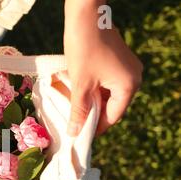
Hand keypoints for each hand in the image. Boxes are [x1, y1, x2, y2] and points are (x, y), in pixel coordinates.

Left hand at [64, 1, 142, 135]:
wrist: (86, 16)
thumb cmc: (84, 49)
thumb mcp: (80, 84)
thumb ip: (79, 110)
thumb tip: (75, 132)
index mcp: (129, 85)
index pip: (113, 116)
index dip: (95, 127)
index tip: (80, 135)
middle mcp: (133, 77)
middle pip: (111, 105)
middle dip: (92, 113)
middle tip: (74, 123)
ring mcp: (127, 68)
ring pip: (107, 94)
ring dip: (90, 101)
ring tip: (72, 108)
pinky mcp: (118, 61)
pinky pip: (106, 82)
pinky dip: (93, 88)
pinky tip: (78, 91)